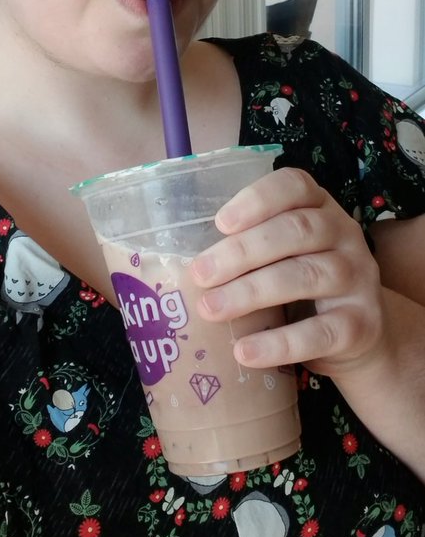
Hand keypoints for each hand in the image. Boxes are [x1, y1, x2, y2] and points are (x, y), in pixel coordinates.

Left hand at [191, 166, 386, 382]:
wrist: (360, 338)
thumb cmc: (302, 287)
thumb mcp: (283, 255)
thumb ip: (247, 246)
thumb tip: (175, 262)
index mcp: (320, 208)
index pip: (295, 186)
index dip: (257, 199)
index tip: (220, 222)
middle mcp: (344, 235)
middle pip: (296, 231)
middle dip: (241, 251)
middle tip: (200, 274)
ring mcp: (358, 279)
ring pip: (305, 277)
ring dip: (251, 292)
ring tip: (211, 309)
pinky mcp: (361, 325)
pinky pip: (320, 333)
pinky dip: (279, 343)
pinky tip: (244, 351)